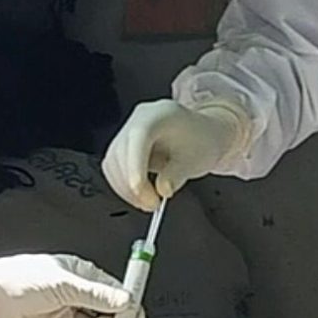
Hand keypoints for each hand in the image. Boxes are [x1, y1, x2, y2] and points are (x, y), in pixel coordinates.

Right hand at [102, 99, 247, 209]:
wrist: (205, 133)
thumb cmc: (202, 140)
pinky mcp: (123, 144)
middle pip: (122, 151)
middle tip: (151, 204)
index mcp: (161, 113)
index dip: (135, 164)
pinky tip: (140, 194)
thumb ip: (177, 174)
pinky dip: (123, 184)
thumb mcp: (197, 159)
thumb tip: (162, 189)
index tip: (140, 191)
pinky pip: (113, 166)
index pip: (139, 136)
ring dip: (125, 187)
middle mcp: (140, 117)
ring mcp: (129, 130)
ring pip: (113, 162)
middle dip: (132, 183)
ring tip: (148, 202)